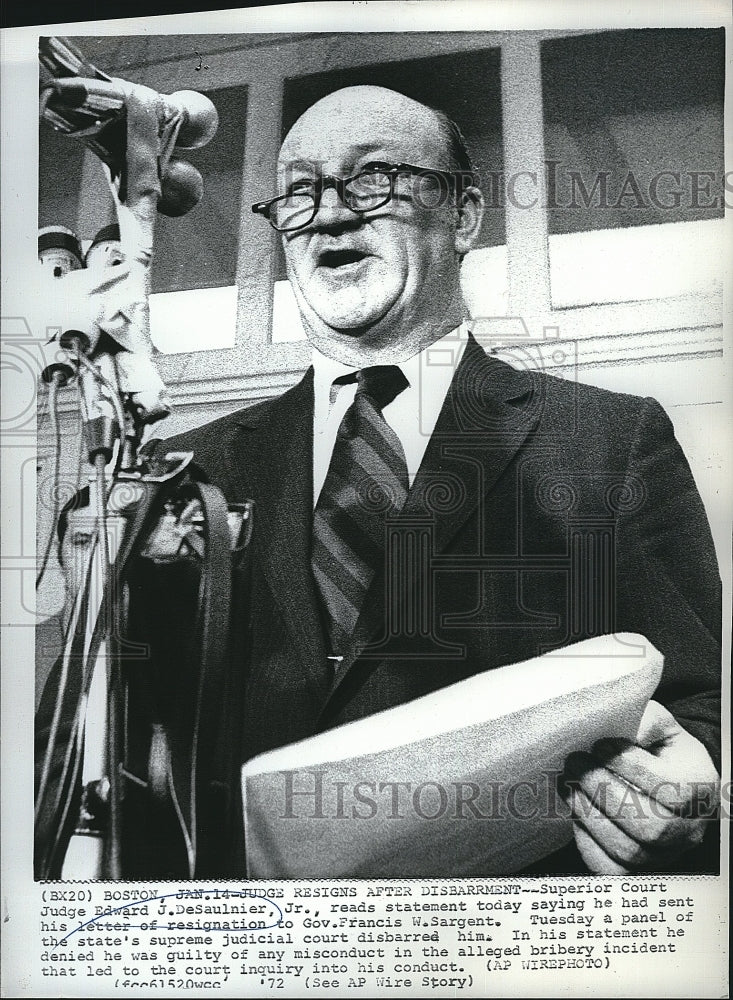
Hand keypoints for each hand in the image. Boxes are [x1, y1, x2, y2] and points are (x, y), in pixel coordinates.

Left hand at [560, 700, 719, 873]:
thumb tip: (628, 729)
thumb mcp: (663, 727)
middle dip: (603, 790)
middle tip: (574, 762)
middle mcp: (688, 829)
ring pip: (628, 850)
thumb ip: (648, 721)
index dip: (630, 767)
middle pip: (649, 824)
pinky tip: (576, 811)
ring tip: (568, 783)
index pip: (669, 788)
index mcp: (699, 789)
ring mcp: (665, 854)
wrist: (672, 782)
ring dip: (589, 814)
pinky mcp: (639, 868)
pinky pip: (611, 868)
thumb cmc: (664, 752)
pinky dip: (587, 843)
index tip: (600, 745)